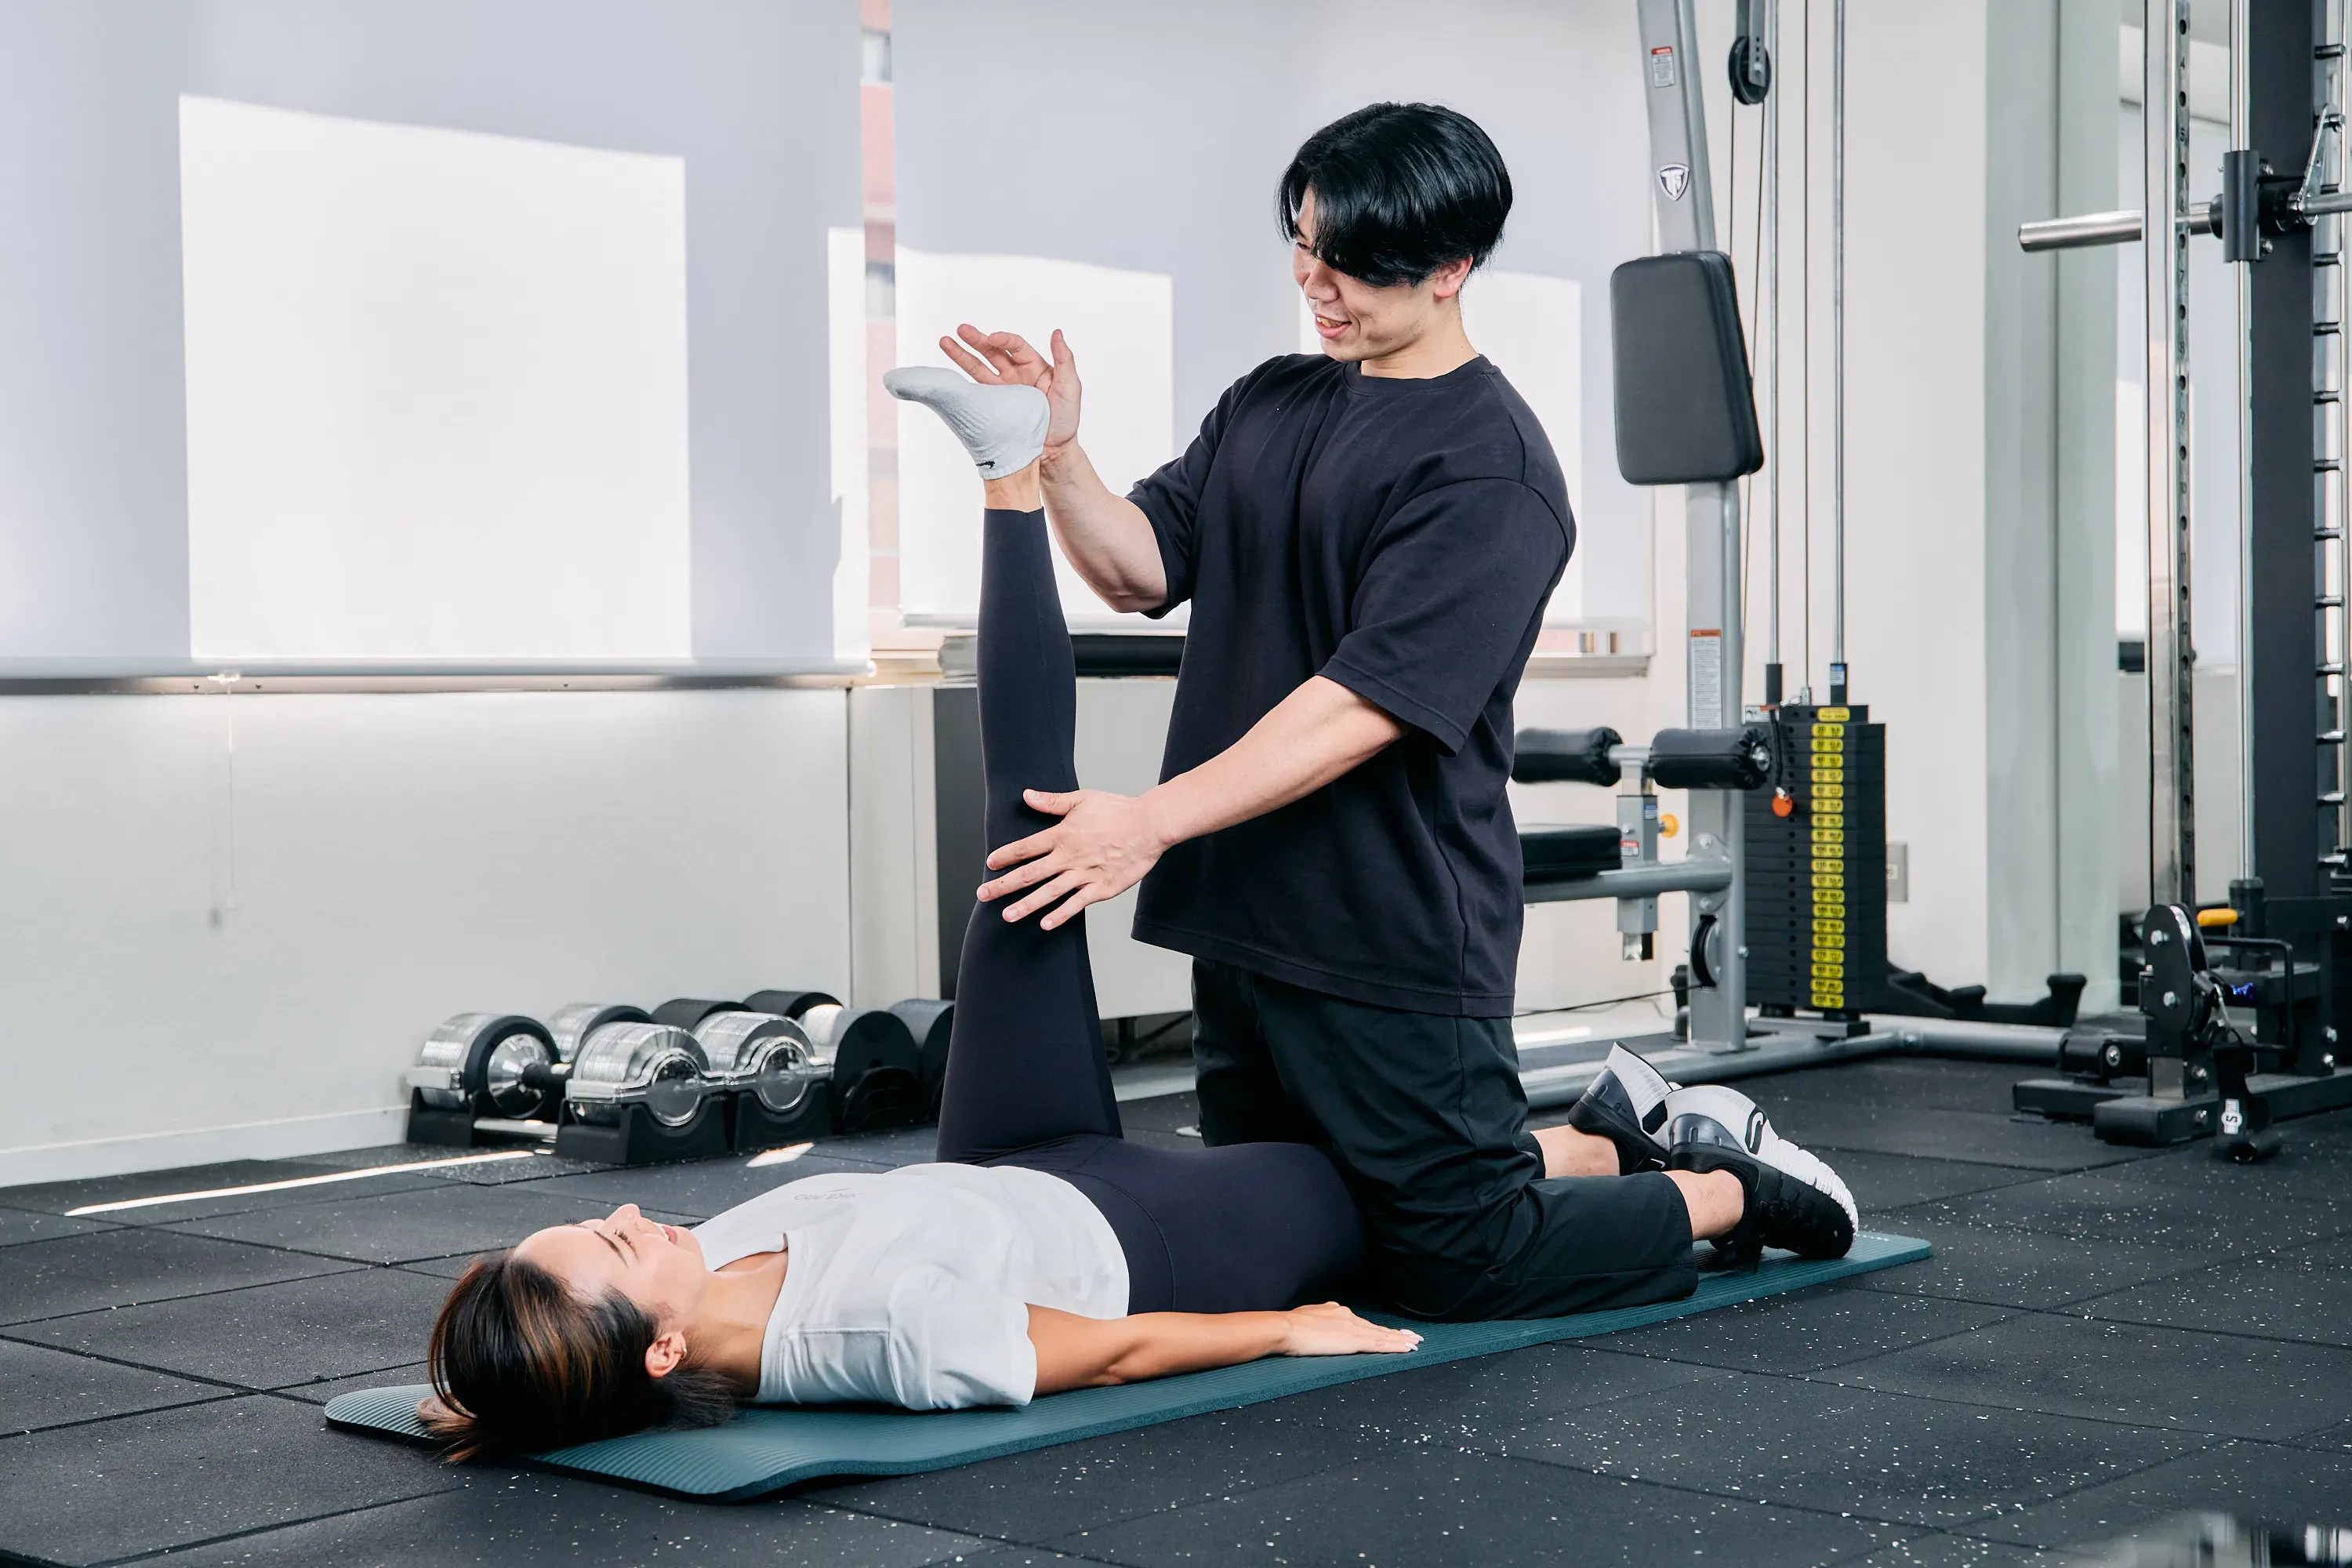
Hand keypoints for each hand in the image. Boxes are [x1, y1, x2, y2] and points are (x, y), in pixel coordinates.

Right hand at [939, 324, 1083, 450]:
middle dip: (976, 340)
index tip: (991, 337)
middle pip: (993, 352)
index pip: (1015, 346)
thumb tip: (1057, 332)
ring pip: (980, 368)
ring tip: (945, 342)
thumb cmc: (1066, 419)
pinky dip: (963, 382)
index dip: (1003, 339)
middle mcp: (1017, 374)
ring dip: (962, 355)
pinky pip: (977, 390)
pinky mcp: (994, 406)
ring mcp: (1003, 390)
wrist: (1054, 451)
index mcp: (1034, 366)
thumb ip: (1064, 359)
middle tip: (960, 329)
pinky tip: (950, 372)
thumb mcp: (1070, 386)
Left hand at [979, 788, 1166, 928]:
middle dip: (1003, 886)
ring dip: (1025, 905)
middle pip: (1030, 874)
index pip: (1026, 848)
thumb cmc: (1118, 810)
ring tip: (1007, 916)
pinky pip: (1076, 904)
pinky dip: (1060, 915)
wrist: (1150, 826)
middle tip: (983, 895)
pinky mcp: (1101, 889)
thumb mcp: (1083, 799)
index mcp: (1062, 834)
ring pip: (1048, 893)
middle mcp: (1069, 857)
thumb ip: (1053, 802)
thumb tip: (1027, 796)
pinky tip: (1045, 924)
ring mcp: (1084, 875)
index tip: (990, 864)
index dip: (1005, 856)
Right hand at [1277, 1302, 1422, 1357]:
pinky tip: (1406, 1349)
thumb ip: (1318, 1320)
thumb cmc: (1290, 1325)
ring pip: (1382, 1335)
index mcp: (1336, 1312)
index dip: (1378, 1328)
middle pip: (1377, 1328)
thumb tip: (1320, 1323)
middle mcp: (1348, 1317)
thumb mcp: (1307, 1318)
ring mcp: (1352, 1328)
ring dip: (1400, 1340)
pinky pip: (1379, 1344)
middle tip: (1413, 1337)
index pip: (1363, 1323)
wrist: (1286, 1327)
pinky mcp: (1353, 1341)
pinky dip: (1395, 1346)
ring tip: (1415, 1344)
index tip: (1390, 1331)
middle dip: (1396, 1334)